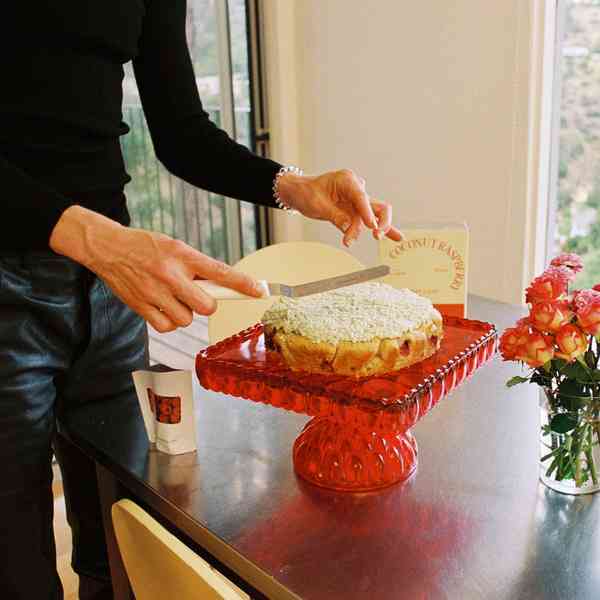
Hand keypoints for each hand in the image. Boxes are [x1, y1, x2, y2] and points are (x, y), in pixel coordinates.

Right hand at [49, 206, 264, 331]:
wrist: (107, 248)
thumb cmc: (144, 247)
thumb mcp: (175, 246)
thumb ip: (196, 266)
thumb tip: (219, 285)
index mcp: (183, 255)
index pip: (220, 272)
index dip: (243, 284)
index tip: (260, 291)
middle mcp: (171, 274)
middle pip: (206, 306)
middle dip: (206, 303)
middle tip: (195, 294)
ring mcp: (155, 293)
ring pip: (187, 319)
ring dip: (185, 312)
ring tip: (172, 297)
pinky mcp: (141, 307)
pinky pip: (168, 327)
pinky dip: (169, 322)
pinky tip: (162, 307)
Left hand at [277, 169, 402, 245]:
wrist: (299, 193)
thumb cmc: (307, 193)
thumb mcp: (318, 205)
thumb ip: (336, 216)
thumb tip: (349, 228)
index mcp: (347, 180)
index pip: (362, 197)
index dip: (368, 213)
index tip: (372, 227)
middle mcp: (357, 189)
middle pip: (378, 206)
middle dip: (380, 222)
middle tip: (375, 234)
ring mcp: (358, 201)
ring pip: (375, 217)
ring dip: (367, 231)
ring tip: (358, 241)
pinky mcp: (356, 211)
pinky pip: (369, 222)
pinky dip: (380, 229)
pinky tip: (396, 237)